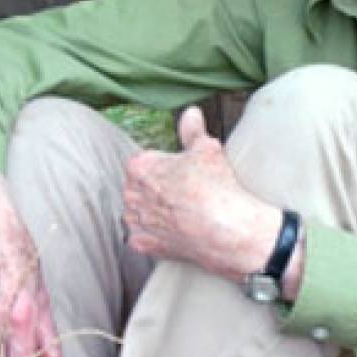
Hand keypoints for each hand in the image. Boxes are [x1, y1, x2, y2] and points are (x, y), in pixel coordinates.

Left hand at [122, 107, 282, 283]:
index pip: (144, 162)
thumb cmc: (215, 186)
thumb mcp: (206, 149)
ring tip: (180, 214)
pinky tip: (173, 233)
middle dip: (156, 189)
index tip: (181, 174)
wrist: (226, 229)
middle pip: (138, 188)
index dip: (165, 167)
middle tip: (183, 194)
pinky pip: (142, 238)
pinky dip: (154, 237)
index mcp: (140, 167)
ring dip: (152, 213)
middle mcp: (130, 194)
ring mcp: (135, 221)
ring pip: (138, 213)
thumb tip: (191, 112)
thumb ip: (192, 130)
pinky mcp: (143, 244)